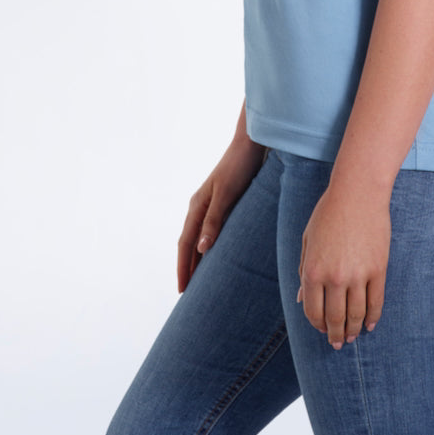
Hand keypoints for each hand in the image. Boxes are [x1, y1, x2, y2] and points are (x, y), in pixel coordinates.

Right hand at [177, 136, 265, 291]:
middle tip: (187, 291)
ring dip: (197, 257)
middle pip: (189, 242)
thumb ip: (213, 220)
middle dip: (187, 266)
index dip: (183, 267)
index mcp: (197, 206)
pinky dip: (209, 245)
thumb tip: (200, 249)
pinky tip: (217, 252)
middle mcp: (200, 206)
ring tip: (200, 278)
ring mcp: (211, 203)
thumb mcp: (226, 194)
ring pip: (199, 237)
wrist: (252, 143)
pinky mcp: (224, 201)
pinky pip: (211, 229)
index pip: (185, 244)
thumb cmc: (239, 166)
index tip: (182, 290)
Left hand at [297, 181, 390, 348]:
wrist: (357, 193)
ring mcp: (358, 275)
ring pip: (356, 315)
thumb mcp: (308, 241)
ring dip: (354, 330)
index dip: (317, 326)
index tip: (321, 331)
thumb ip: (304, 271)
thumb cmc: (329, 213)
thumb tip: (302, 299)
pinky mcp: (378, 270)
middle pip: (335, 318)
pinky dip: (373, 318)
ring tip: (354, 336)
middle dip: (336, 335)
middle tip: (338, 343)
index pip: (313, 312)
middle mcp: (334, 278)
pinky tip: (370, 324)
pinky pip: (376, 302)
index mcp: (313, 271)